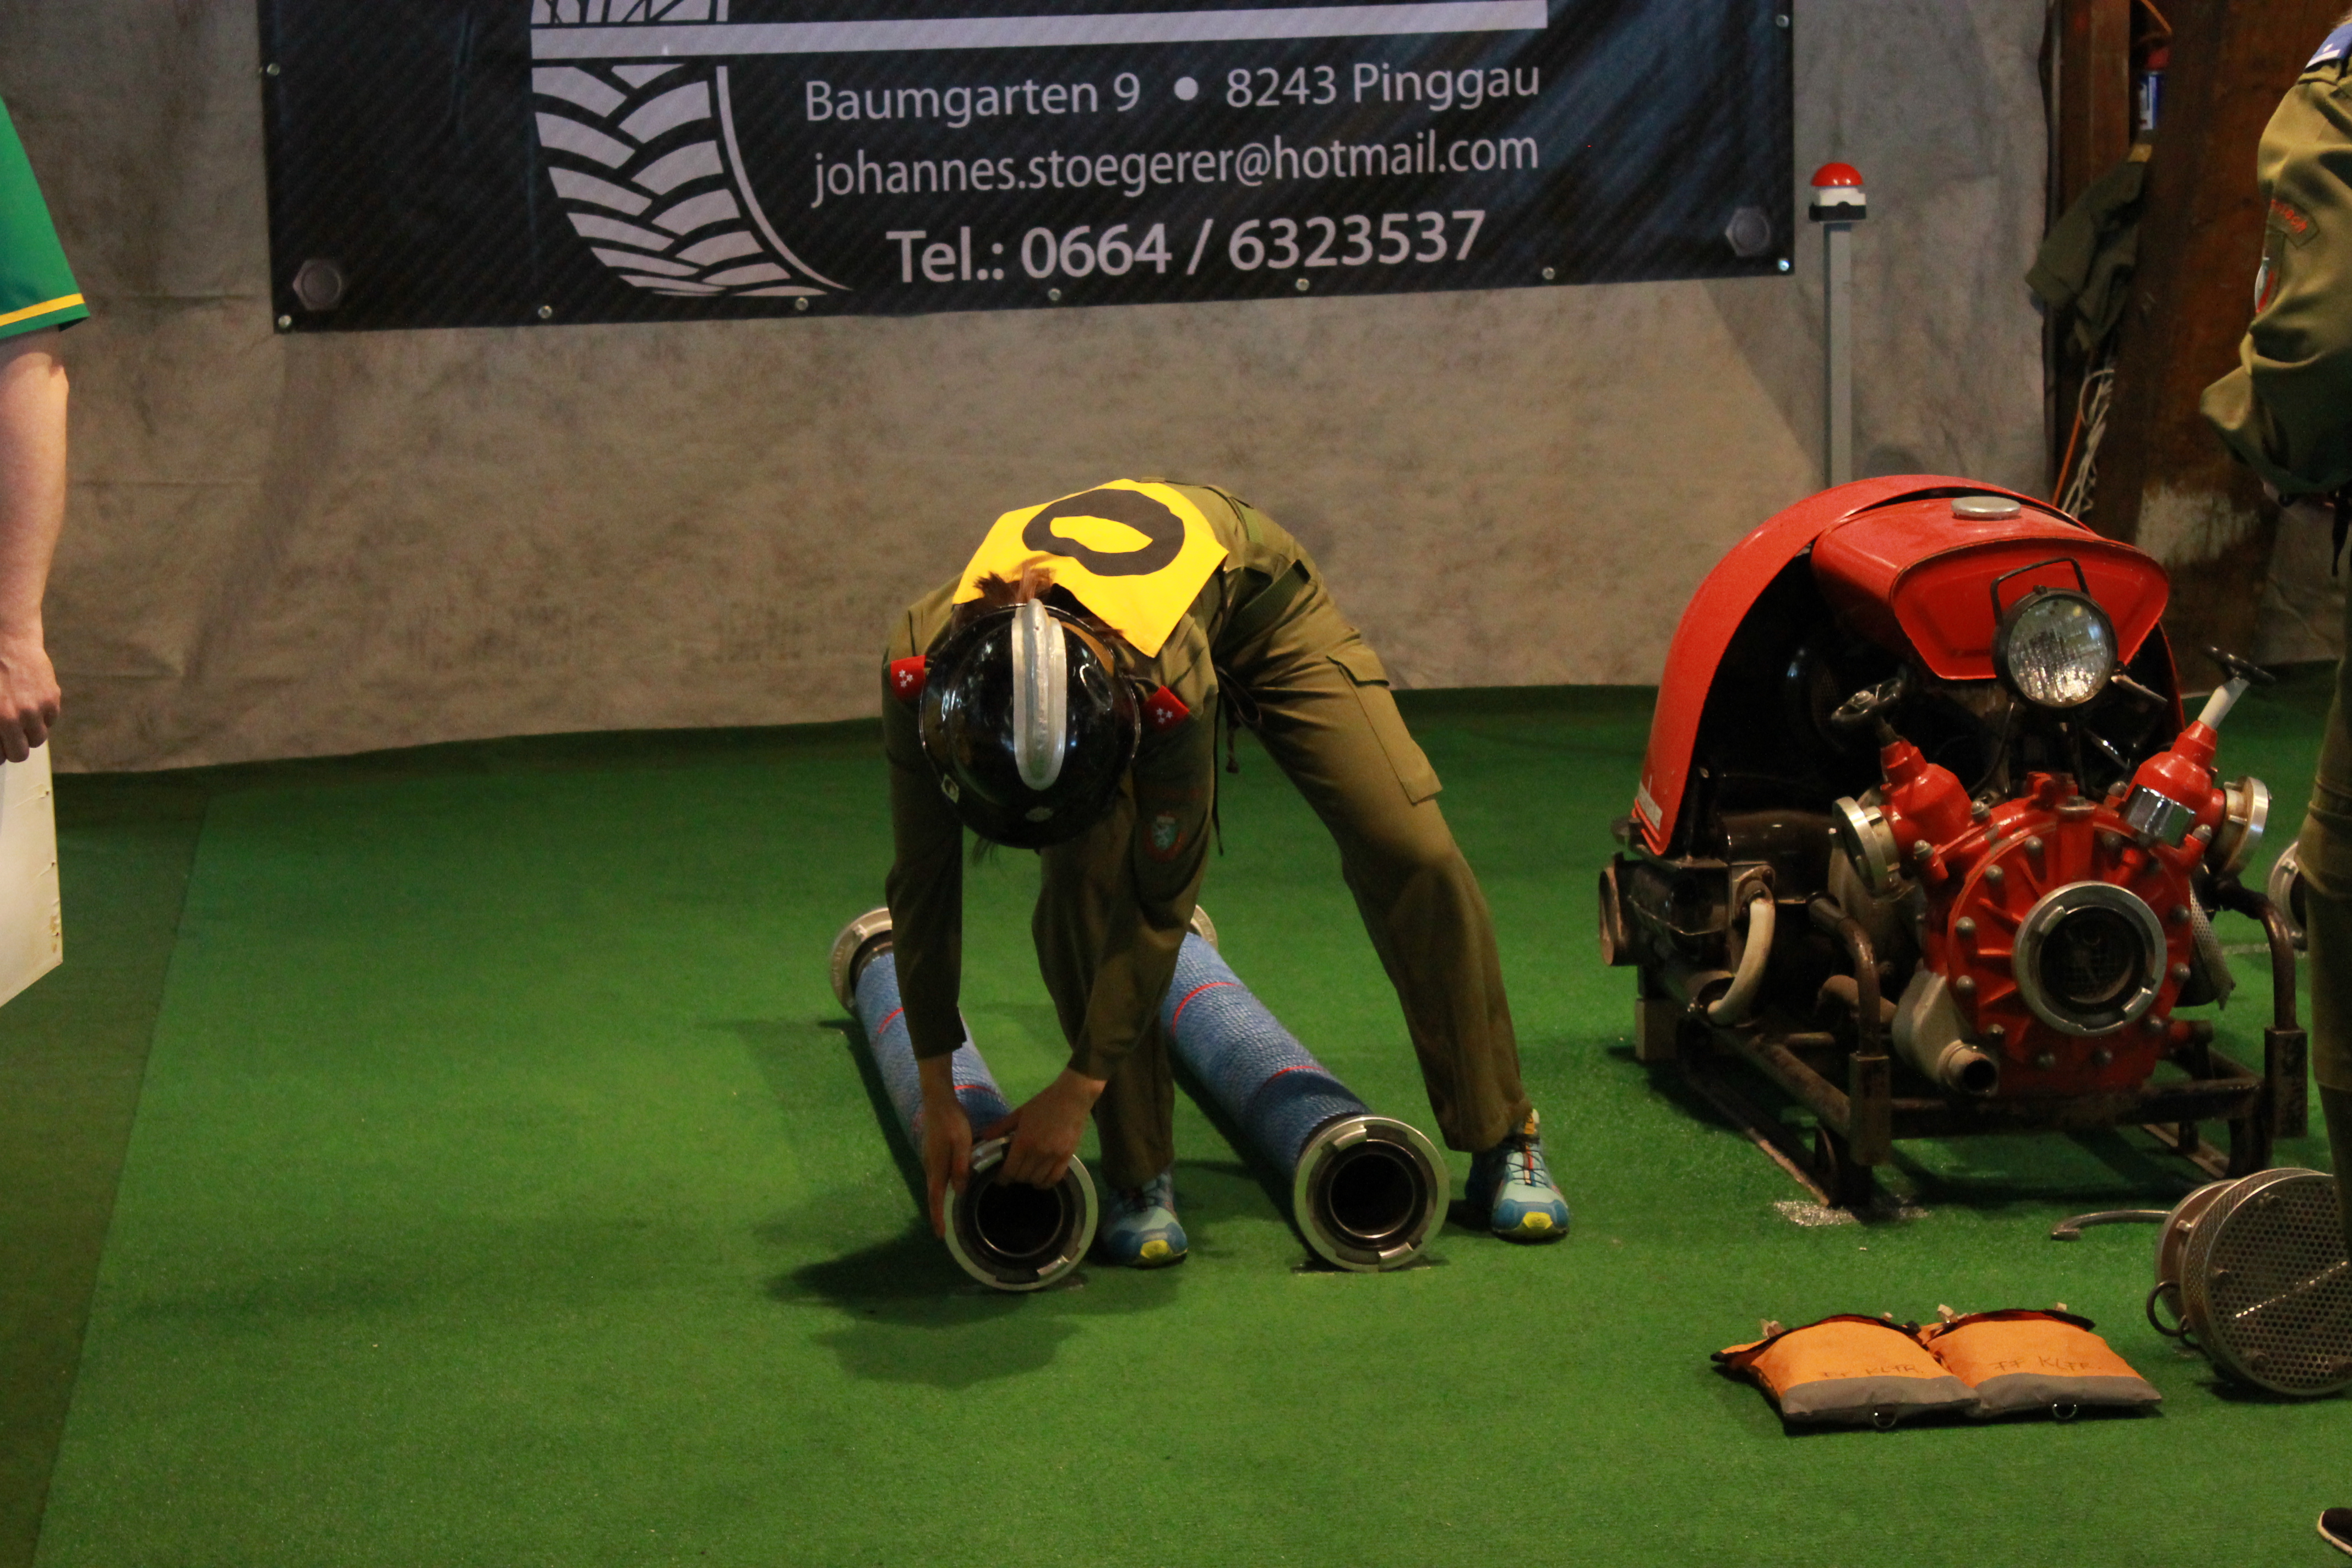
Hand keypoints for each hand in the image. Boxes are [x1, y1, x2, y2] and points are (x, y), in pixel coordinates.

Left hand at [0, 628, 58, 761]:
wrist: (7, 642)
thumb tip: (1, 745)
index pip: (1, 756)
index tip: (0, 747)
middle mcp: (17, 717)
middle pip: (21, 754)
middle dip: (14, 748)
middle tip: (9, 738)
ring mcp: (36, 708)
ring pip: (38, 738)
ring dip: (29, 732)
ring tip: (20, 716)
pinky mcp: (51, 698)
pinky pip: (50, 720)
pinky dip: (41, 715)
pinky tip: (30, 700)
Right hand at [916, 1058, 971, 1238]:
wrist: (937, 1100)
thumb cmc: (951, 1122)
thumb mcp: (961, 1144)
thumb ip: (961, 1167)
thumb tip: (960, 1192)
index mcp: (936, 1167)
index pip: (935, 1198)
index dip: (937, 1217)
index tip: (940, 1235)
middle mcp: (930, 1167)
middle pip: (933, 1195)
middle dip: (938, 1213)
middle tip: (945, 1231)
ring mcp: (930, 1159)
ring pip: (935, 1185)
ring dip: (940, 1201)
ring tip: (948, 1215)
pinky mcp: (933, 1153)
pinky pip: (938, 1176)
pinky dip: (942, 1188)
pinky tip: (951, 1188)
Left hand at [980, 1068, 1106, 1189]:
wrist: (1071, 1098)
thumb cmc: (1044, 1103)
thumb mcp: (1020, 1113)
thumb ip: (1001, 1127)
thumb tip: (983, 1137)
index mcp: (1023, 1141)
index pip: (1009, 1170)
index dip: (1003, 1178)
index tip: (1000, 1179)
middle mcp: (1037, 1152)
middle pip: (1022, 1177)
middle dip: (1015, 1178)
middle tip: (1014, 1173)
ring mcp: (1053, 1156)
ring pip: (1037, 1180)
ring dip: (1030, 1180)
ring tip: (1027, 1175)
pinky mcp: (1067, 1157)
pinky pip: (1055, 1178)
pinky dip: (1046, 1183)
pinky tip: (1041, 1180)